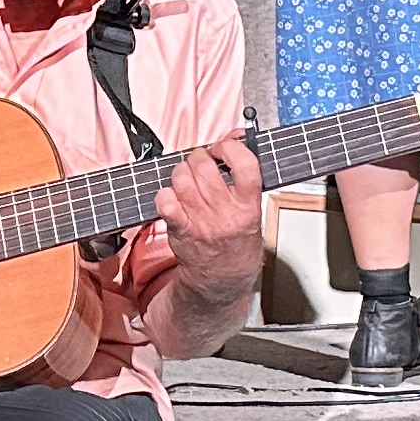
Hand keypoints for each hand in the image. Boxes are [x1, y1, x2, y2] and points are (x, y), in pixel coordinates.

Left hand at [151, 133, 265, 282]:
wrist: (222, 281)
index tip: (226, 146)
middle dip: (200, 157)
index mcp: (248, 207)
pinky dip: (166, 193)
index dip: (232, 147)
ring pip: (182, 179)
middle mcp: (224, 214)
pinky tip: (175, 197)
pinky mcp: (180, 229)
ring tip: (188, 178)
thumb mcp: (254, 212)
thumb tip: (237, 139)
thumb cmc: (238, 245)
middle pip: (204, 168)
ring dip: (182, 172)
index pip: (245, 165)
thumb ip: (245, 179)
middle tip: (202, 162)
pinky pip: (165, 200)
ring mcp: (200, 222)